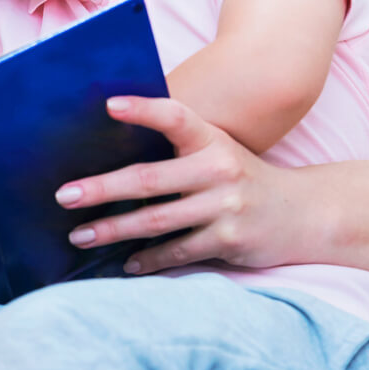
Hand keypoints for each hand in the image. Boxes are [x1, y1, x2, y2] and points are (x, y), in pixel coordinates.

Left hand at [53, 96, 302, 273]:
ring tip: (80, 236)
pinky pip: (178, 252)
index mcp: (210, 139)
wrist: (304, 213)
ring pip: (156, 221)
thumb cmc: (239, 176)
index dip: (142, 109)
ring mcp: (225, 207)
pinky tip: (126, 263)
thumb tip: (106, 148)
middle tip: (64, 196)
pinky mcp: (230, 240)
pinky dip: (149, 260)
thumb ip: (174, 146)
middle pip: (148, 179)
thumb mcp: (215, 149)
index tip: (108, 106)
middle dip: (101, 189)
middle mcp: (218, 169)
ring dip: (113, 231)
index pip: (174, 116)